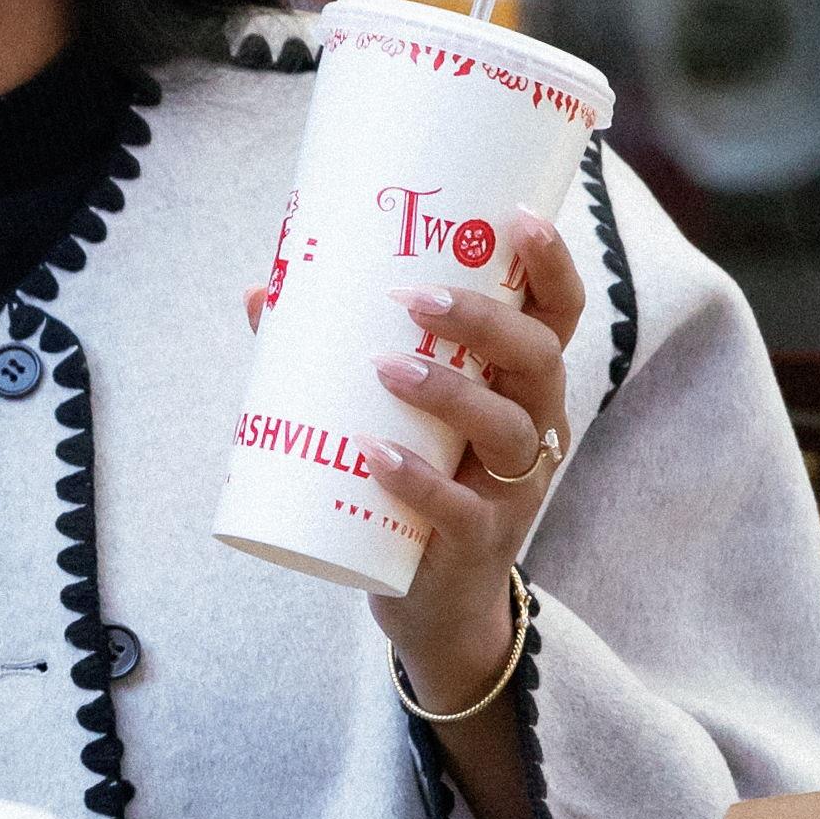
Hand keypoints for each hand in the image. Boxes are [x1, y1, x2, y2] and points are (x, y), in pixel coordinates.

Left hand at [359, 215, 588, 714]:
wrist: (433, 600)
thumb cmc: (415, 480)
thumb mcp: (392, 413)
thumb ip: (333, 354)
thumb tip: (262, 289)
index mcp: (520, 385)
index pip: (557, 316)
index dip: (551, 266)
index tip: (517, 218)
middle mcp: (534, 428)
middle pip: (539, 360)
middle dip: (485, 321)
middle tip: (413, 296)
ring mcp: (514, 488)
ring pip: (508, 429)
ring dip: (449, 391)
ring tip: (384, 368)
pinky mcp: (480, 541)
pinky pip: (462, 507)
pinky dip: (418, 480)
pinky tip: (376, 457)